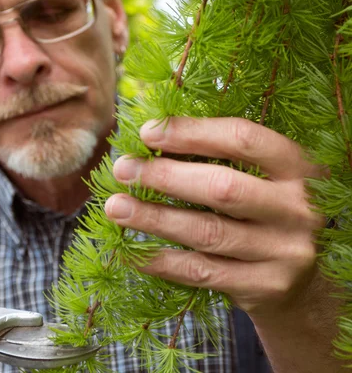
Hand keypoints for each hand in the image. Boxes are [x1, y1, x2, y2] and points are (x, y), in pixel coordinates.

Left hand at [105, 117, 325, 316]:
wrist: (304, 281)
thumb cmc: (265, 215)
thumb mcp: (261, 180)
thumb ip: (220, 158)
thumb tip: (150, 139)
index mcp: (298, 167)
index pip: (242, 139)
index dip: (191, 133)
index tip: (146, 133)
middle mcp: (297, 208)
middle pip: (222, 187)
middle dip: (164, 177)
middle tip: (123, 169)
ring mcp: (284, 251)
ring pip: (206, 232)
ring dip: (154, 218)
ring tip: (116, 207)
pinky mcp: (266, 286)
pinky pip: (201, 272)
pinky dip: (161, 261)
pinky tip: (131, 252)